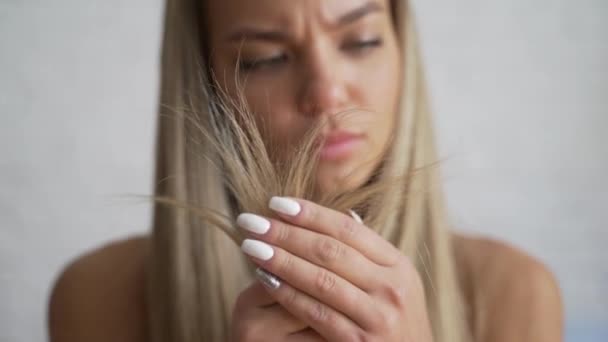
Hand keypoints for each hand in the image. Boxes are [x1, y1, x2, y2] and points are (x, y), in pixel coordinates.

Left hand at [234, 196, 433, 340]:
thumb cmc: (395, 323)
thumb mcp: (395, 284)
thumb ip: (370, 254)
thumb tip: (347, 216)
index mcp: (399, 266)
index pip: (348, 230)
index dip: (310, 213)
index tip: (276, 203)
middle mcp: (392, 288)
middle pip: (330, 251)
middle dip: (286, 233)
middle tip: (251, 221)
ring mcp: (378, 317)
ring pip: (321, 280)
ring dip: (281, 260)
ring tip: (250, 246)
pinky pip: (316, 314)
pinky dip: (288, 295)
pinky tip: (265, 280)